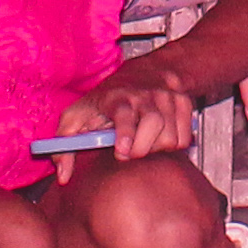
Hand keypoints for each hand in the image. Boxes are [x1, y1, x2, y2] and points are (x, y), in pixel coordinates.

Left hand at [58, 76, 196, 174]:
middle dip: (143, 147)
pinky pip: (184, 138)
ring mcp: (166, 99)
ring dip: (157, 148)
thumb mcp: (77, 116)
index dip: (125, 133)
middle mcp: (144, 95)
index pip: (125, 113)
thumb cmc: (107, 98)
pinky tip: (159, 139)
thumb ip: (64, 145)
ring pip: (171, 136)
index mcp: (117, 97)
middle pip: (154, 123)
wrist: (146, 72)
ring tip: (144, 143)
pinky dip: (173, 145)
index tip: (122, 151)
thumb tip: (62, 175)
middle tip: (131, 152)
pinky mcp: (183, 105)